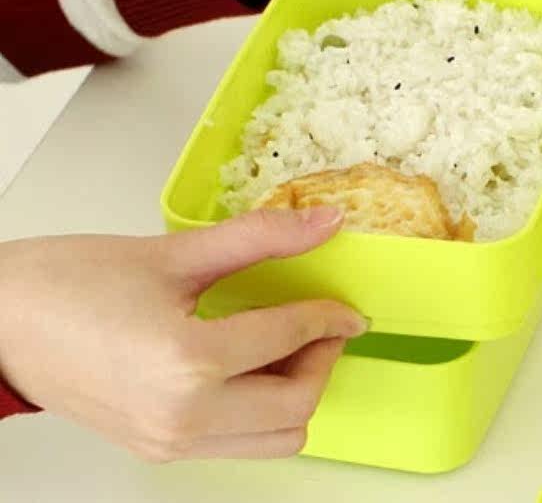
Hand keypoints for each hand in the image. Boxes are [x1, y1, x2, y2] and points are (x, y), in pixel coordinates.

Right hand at [0, 208, 367, 461]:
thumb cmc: (65, 285)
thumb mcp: (173, 253)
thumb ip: (259, 238)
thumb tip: (324, 222)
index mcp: (187, 362)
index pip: (289, 341)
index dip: (328, 319)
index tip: (344, 308)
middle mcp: (183, 416)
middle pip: (297, 406)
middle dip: (321, 362)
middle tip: (319, 326)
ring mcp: (171, 441)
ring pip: (277, 439)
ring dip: (296, 396)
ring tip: (284, 349)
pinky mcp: (159, 450)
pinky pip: (238, 446)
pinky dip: (261, 415)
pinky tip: (249, 371)